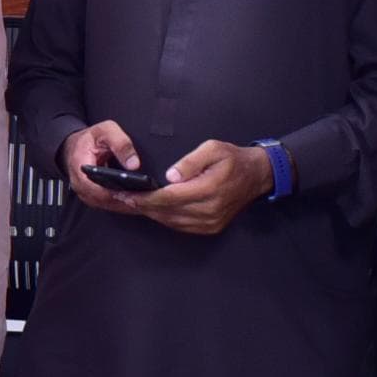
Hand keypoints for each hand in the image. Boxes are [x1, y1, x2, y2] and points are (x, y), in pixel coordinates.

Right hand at [65, 121, 145, 211]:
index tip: (134, 194)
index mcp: (80, 167)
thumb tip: (134, 164)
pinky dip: (123, 204)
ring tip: (145, 201)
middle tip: (147, 199)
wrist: (76, 145)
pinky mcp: (93, 197)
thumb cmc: (90, 138)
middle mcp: (81, 185)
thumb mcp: (106, 131)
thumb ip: (121, 144)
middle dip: (126, 201)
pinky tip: (137, 201)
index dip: (116, 193)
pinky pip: (108, 205)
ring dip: (126, 205)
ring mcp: (86, 193)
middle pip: (105, 201)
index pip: (97, 188)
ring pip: (107, 206)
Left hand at [136, 140, 275, 237]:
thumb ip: (190, 161)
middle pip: (166, 212)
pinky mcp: (210, 228)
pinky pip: (180, 226)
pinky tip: (153, 209)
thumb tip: (169, 176)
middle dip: (141, 206)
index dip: (144, 197)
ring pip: (171, 221)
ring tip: (131, 203)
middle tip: (120, 198)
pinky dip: (164, 218)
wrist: (256, 176)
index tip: (125, 194)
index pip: (168, 197)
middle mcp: (209, 210)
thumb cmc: (232, 158)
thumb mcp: (213, 148)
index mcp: (208, 189)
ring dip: (150, 213)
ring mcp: (210, 223)